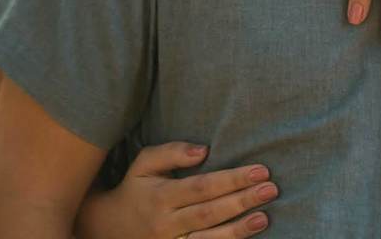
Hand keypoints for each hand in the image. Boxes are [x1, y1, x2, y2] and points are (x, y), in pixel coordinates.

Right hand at [75, 142, 276, 238]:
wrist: (109, 227)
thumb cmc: (135, 188)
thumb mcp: (144, 163)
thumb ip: (171, 152)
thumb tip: (203, 150)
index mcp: (161, 196)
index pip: (202, 187)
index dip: (232, 179)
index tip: (260, 170)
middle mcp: (167, 223)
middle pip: (210, 213)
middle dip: (242, 201)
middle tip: (271, 189)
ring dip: (238, 229)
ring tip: (264, 218)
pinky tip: (247, 237)